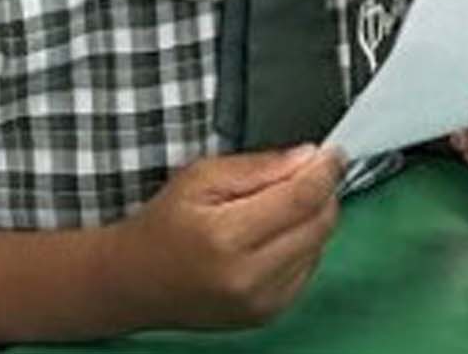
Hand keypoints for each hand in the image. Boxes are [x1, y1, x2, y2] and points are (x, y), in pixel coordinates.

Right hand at [112, 144, 343, 329]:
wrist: (134, 282)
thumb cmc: (165, 223)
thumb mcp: (203, 175)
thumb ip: (260, 166)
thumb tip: (307, 157)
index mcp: (228, 236)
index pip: (302, 198)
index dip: (325, 170)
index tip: (333, 151)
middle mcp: (248, 277)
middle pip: (319, 225)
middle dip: (323, 191)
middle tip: (308, 170)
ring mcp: (259, 303)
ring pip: (319, 247)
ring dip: (313, 218)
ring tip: (280, 204)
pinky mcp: (265, 316)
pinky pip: (307, 270)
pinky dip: (303, 245)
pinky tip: (276, 234)